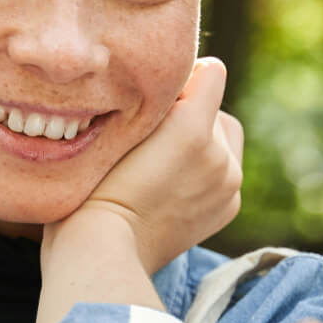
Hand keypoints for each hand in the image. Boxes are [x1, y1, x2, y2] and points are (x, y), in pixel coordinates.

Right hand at [68, 56, 242, 274]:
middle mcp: (220, 154)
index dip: (181, 81)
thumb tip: (177, 82)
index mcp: (192, 128)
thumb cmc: (93, 186)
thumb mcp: (114, 127)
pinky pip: (225, 168)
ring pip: (222, 138)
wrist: (104, 248)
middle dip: (191, 113)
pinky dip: (206, 168)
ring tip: (162, 159)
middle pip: (215, 108)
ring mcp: (228, 183)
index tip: (155, 97)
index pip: (211, 73)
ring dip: (200, 139)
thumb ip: (154, 98)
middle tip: (152, 133)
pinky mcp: (229, 206)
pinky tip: (173, 181)